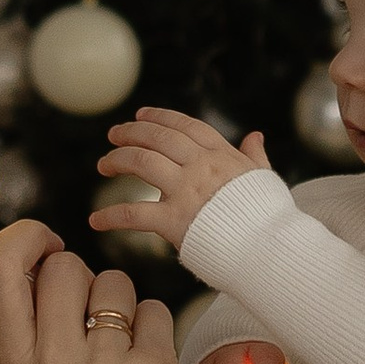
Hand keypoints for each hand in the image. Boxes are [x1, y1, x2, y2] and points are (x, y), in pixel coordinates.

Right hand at [0, 225, 201, 363]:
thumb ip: (30, 325)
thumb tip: (36, 247)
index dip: (23, 238)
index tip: (47, 244)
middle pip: (65, 265)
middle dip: (85, 278)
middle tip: (95, 321)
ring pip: (116, 281)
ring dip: (126, 305)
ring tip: (124, 354)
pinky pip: (155, 308)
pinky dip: (156, 330)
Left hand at [90, 107, 268, 252]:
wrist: (269, 249)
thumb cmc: (268, 217)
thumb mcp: (263, 178)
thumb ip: (255, 156)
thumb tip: (255, 136)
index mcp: (221, 155)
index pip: (185, 126)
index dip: (160, 117)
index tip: (141, 115)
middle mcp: (200, 167)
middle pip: (157, 138)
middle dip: (131, 132)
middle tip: (113, 135)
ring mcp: (185, 192)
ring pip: (141, 162)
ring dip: (118, 159)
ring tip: (104, 165)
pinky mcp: (173, 221)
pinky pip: (133, 213)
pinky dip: (111, 216)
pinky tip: (95, 220)